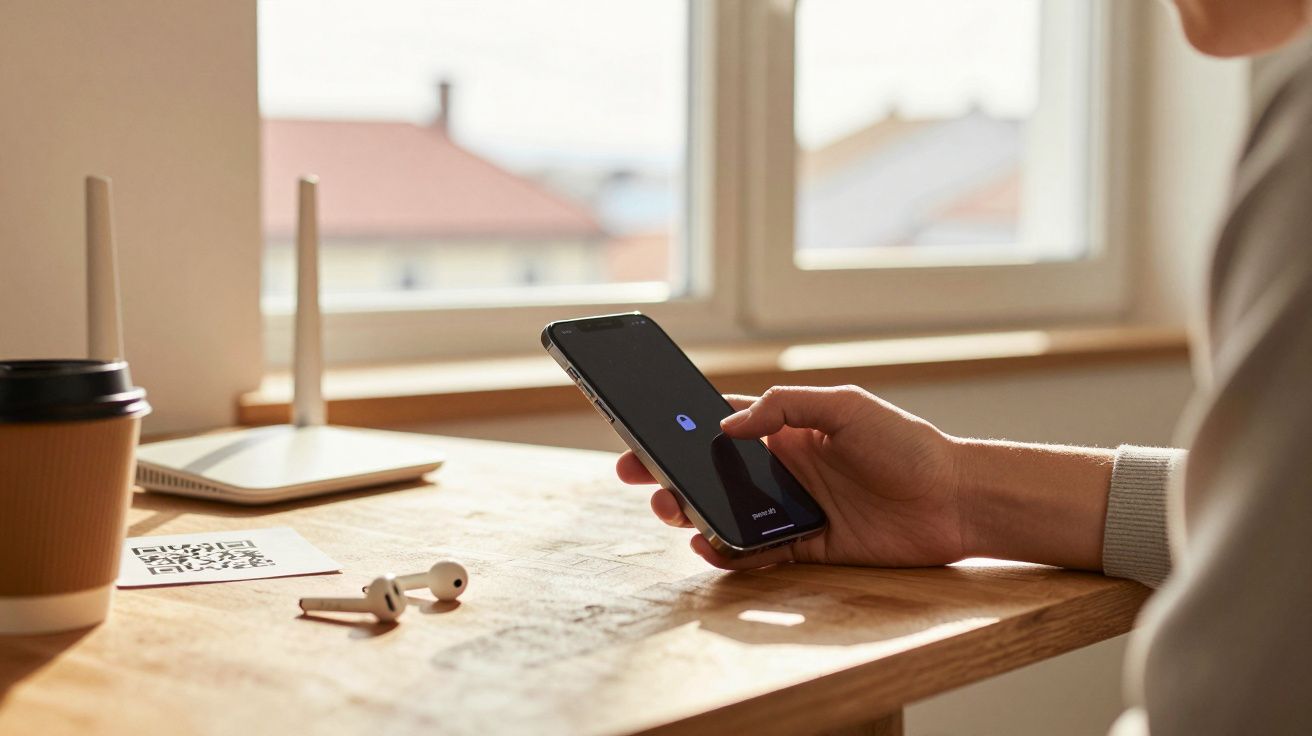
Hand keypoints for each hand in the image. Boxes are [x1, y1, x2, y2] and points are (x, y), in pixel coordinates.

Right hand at [616, 385, 967, 569]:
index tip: (642, 433)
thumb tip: (726, 426)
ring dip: (693, 513)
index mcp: (788, 431)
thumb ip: (786, 407)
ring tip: (673, 511)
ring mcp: (793, 511)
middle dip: (671, 475)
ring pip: (727, 514)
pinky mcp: (807, 549)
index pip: (721, 426)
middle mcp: (784, 471)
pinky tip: (709, 547)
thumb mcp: (846, 406)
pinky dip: (728, 553)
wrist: (955, 500)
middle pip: (713, 474)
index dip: (680, 430)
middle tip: (641, 478)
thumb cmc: (906, 444)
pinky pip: (756, 554)